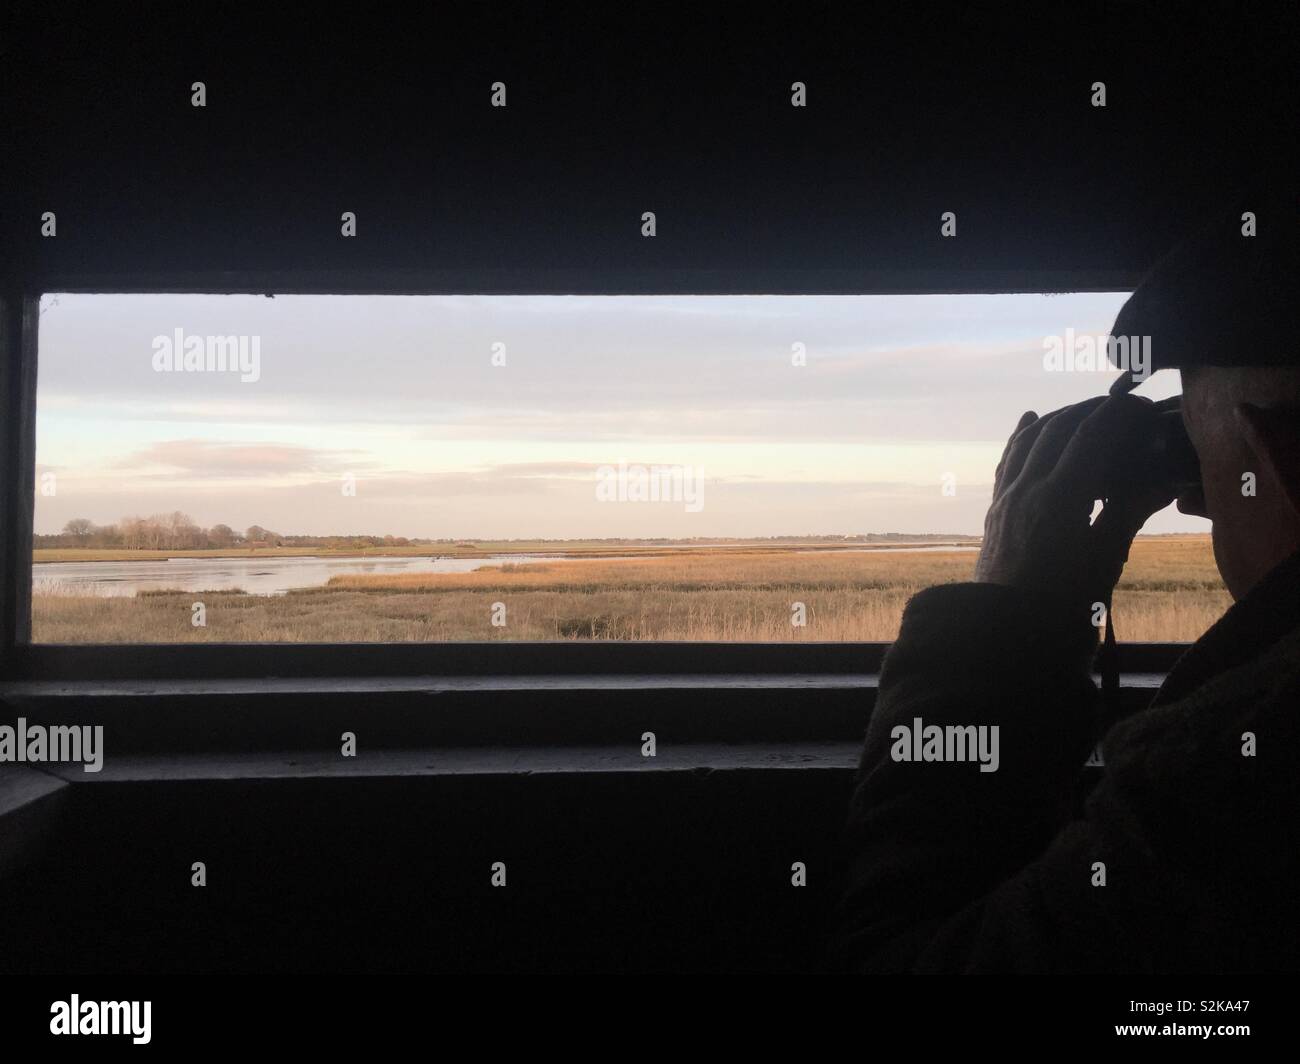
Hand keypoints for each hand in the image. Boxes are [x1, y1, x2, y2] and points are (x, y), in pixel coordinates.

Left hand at [975, 395, 1177, 618]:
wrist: (1001, 642)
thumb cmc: (1059, 611)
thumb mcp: (1104, 562)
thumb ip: (1129, 513)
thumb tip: (1164, 480)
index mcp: (1059, 498)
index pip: (1091, 434)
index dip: (1119, 414)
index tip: (1143, 410)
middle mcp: (1027, 489)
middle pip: (1060, 428)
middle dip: (1092, 411)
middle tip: (1124, 410)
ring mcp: (1006, 499)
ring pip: (1030, 439)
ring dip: (1060, 418)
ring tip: (1088, 414)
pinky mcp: (995, 512)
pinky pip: (1008, 460)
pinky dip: (1023, 436)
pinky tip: (1030, 421)